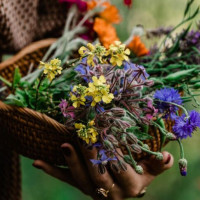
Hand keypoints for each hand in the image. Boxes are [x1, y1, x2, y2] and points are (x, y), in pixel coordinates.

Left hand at [33, 143, 172, 199]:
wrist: (123, 191)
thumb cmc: (138, 176)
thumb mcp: (150, 171)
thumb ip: (159, 165)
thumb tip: (168, 157)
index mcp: (129, 187)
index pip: (122, 170)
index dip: (116, 155)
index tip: (109, 136)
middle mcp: (109, 193)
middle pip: (98, 175)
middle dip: (92, 155)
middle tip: (87, 135)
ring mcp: (91, 190)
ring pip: (79, 179)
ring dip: (71, 162)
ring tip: (64, 145)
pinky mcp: (79, 186)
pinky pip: (64, 179)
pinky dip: (51, 170)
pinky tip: (36, 161)